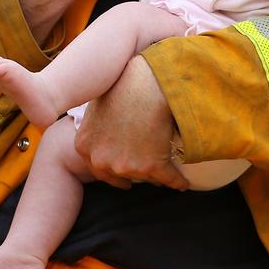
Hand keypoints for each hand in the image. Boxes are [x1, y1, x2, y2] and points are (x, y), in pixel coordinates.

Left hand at [74, 56, 189, 190]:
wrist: (146, 85)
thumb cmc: (123, 87)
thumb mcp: (96, 107)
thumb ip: (95, 128)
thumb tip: (103, 132)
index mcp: (85, 147)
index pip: (97, 169)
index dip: (112, 173)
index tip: (121, 178)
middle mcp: (102, 160)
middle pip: (120, 175)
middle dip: (131, 176)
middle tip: (139, 177)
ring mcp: (126, 166)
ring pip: (145, 176)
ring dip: (155, 174)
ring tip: (165, 171)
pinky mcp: (152, 166)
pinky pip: (168, 179)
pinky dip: (178, 182)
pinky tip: (183, 183)